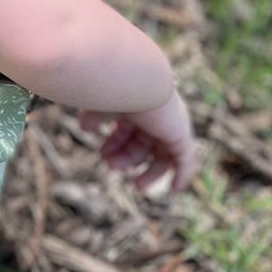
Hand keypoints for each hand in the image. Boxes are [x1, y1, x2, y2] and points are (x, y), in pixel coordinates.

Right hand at [79, 92, 196, 193]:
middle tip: (113, 167)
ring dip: (151, 173)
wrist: (134, 81)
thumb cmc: (114, 90)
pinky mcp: (180, 135)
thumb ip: (93, 116)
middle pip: (144, 146)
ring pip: (163, 156)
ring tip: (138, 185)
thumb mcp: (99, 106)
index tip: (103, 153)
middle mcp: (154, 118)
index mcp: (136, 109)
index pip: (128, 132)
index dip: (115, 145)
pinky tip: (175, 189)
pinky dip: (182, 175)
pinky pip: (186, 160)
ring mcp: (169, 127)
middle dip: (127, 159)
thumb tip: (85, 127)